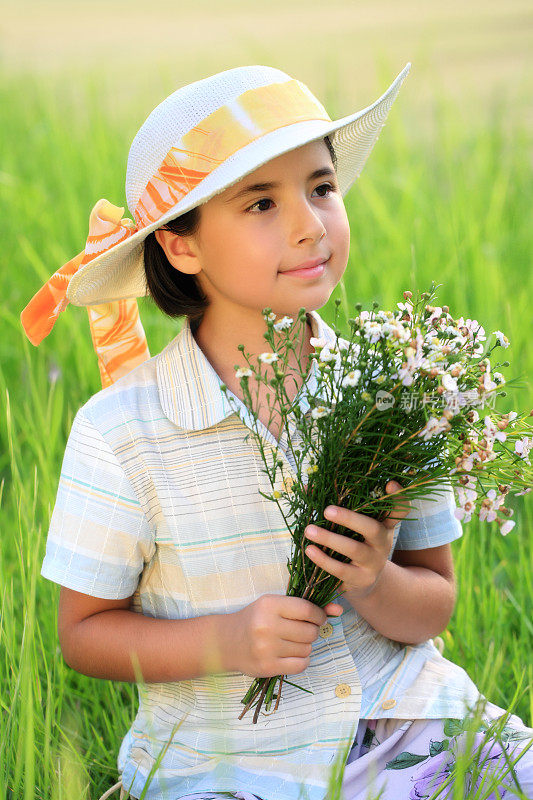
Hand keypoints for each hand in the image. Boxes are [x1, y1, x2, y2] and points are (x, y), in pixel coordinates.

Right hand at [229, 593, 342, 677]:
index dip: (319, 615)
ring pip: (306, 649)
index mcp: (269, 605)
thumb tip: (339, 610)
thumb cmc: (256, 619)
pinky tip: (290, 654)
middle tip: (301, 631)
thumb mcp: (277, 605)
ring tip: (291, 642)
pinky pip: (301, 665)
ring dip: (305, 646)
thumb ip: (308, 607)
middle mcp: (267, 626)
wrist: (227, 641)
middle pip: (310, 631)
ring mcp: (266, 648)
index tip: (317, 618)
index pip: (308, 610)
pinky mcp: (267, 666)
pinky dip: (301, 660)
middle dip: (311, 631)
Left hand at [303, 481, 410, 600]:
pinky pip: (342, 570)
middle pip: (373, 528)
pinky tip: (310, 550)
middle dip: (350, 518)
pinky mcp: (362, 579)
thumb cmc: (354, 543)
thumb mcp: (351, 526)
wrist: (363, 582)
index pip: (399, 509)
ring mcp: (374, 562)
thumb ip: (335, 506)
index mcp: (384, 524)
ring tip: (309, 530)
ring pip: (355, 550)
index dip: (398, 497)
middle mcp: (383, 542)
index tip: (389, 484)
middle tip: (327, 510)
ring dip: (330, 539)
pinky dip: (324, 560)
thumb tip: (307, 488)